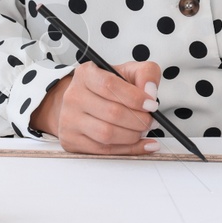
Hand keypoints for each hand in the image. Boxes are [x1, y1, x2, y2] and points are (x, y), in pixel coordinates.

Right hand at [30, 60, 161, 154]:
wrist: (83, 102)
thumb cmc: (108, 87)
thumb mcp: (128, 71)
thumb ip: (145, 74)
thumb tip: (150, 92)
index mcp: (86, 74)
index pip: (109, 86)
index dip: (135, 97)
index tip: (152, 105)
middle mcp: (73, 96)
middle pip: (111, 113)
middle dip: (138, 120)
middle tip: (151, 121)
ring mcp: (69, 120)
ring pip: (106, 134)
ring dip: (133, 136)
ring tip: (144, 130)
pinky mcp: (71, 140)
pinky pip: (103, 150)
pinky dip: (127, 150)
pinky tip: (141, 144)